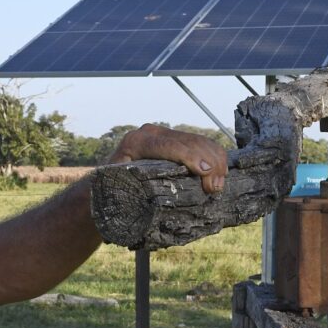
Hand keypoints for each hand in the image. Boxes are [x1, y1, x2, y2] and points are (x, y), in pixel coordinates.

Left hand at [109, 123, 227, 193]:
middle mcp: (151, 132)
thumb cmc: (109, 186)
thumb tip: (150, 194)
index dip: (189, 157)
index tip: (204, 172)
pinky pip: (201, 142)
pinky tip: (221, 172)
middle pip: (189, 141)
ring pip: (199, 140)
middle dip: (208, 163)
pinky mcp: (174, 138)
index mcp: (135, 142)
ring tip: (219, 184)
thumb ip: (127, 185)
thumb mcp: (114, 185)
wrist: (106, 177)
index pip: (168, 145)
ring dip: (215, 161)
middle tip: (215, 188)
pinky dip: (215, 155)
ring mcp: (164, 133)